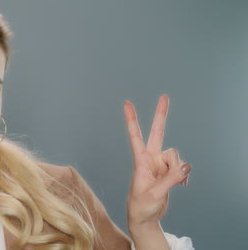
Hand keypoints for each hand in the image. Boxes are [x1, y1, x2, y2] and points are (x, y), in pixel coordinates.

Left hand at [124, 94, 191, 228]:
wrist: (145, 217)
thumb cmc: (142, 205)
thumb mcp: (154, 194)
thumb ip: (170, 179)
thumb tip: (186, 166)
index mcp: (140, 161)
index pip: (135, 136)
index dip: (131, 120)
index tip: (127, 103)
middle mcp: (150, 158)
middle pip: (157, 133)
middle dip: (161, 115)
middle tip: (164, 97)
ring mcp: (160, 163)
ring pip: (175, 155)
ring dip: (178, 169)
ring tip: (175, 184)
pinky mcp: (168, 170)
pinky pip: (181, 166)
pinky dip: (183, 175)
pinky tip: (182, 184)